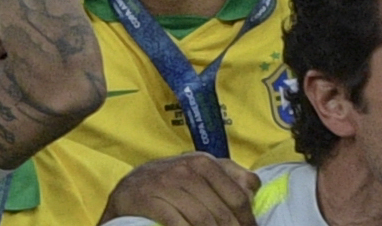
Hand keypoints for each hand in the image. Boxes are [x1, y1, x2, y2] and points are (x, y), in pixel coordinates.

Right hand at [101, 153, 259, 225]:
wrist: (129, 189)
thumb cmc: (170, 183)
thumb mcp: (198, 172)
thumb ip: (228, 175)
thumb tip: (253, 189)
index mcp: (204, 162)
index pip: (237, 196)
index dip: (248, 221)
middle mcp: (186, 169)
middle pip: (221, 213)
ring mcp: (166, 184)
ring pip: (202, 220)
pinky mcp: (148, 199)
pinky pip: (176, 224)